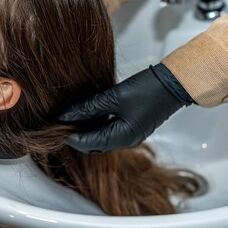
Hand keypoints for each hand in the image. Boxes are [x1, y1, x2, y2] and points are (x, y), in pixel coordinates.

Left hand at [58, 64, 192, 152]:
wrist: (174, 83)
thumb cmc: (147, 89)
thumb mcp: (114, 97)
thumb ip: (88, 107)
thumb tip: (64, 115)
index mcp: (121, 139)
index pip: (86, 144)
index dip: (68, 135)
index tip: (53, 123)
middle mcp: (125, 142)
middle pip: (92, 144)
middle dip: (75, 132)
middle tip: (59, 118)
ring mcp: (129, 135)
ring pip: (99, 137)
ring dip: (85, 127)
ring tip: (70, 113)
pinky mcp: (131, 126)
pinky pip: (108, 130)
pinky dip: (95, 123)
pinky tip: (87, 110)